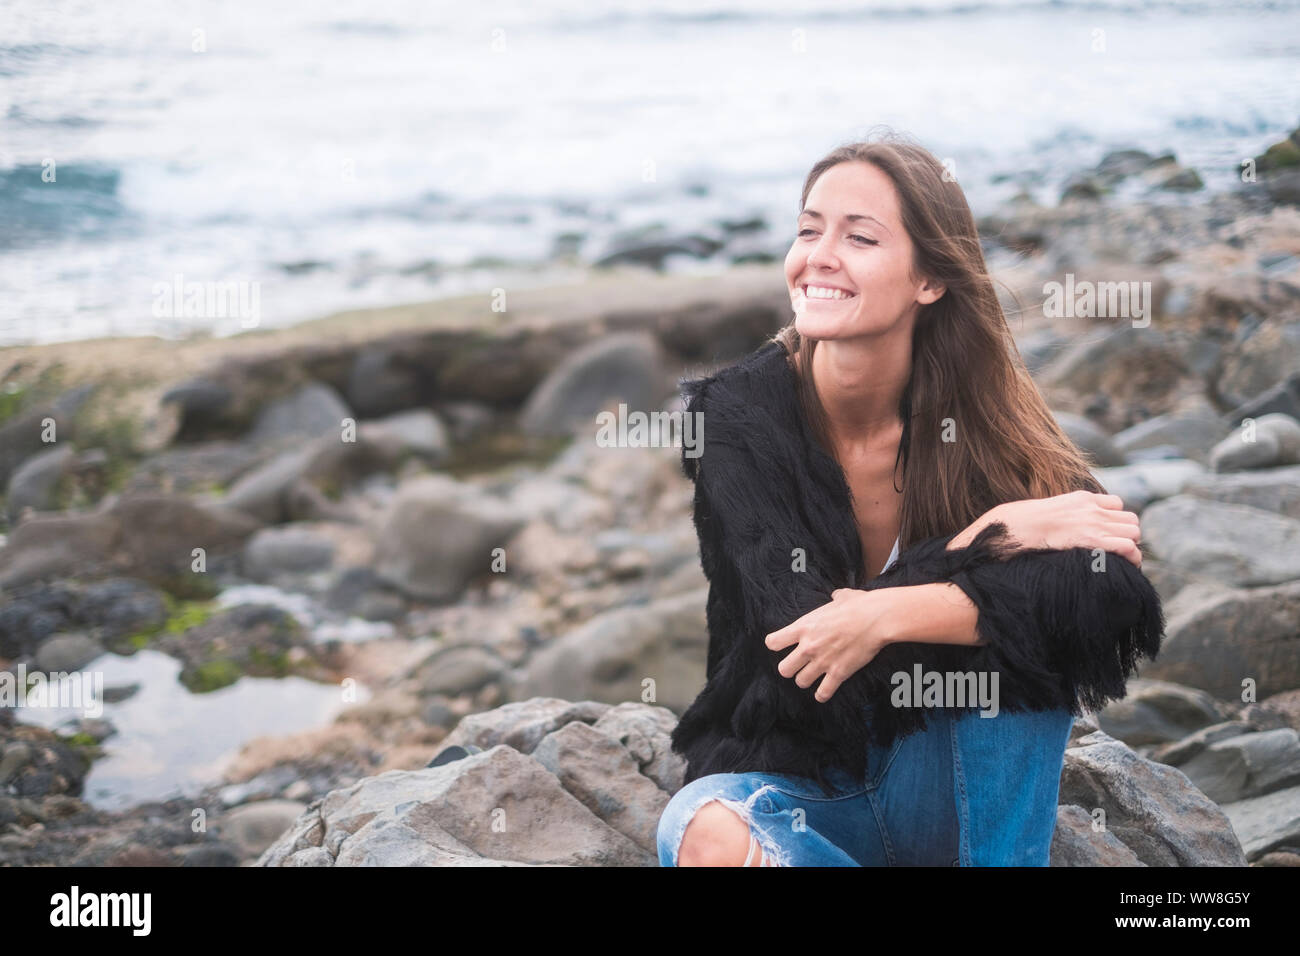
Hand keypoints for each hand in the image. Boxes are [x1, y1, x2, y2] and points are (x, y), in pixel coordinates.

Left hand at [764, 588, 896, 703]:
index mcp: (804, 627)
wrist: (877, 618)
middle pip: (783, 669)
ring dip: (806, 680)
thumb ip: (835, 598)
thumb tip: (838, 595)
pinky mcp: (838, 673)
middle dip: (789, 668)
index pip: (773, 642)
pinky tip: (823, 692)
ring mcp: (822, 662)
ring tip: (812, 677)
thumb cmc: (859, 605)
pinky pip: (823, 693)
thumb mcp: (841, 597)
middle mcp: (808, 646)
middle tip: (798, 665)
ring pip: (801, 682)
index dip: (776, 644)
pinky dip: (822, 695)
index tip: (782, 645)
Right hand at [985, 490, 1142, 567]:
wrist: (1020, 527)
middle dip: (1128, 533)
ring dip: (1131, 545)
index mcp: (1084, 498)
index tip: (1109, 533)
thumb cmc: (1027, 523)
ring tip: (1123, 558)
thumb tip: (1065, 527)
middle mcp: (1093, 509)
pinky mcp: (1094, 540)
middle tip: (1117, 548)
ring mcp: (1095, 523)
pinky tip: (1129, 565)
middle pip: (1131, 519)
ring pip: (1135, 532)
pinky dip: (1133, 557)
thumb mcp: (1051, 509)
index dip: (1116, 520)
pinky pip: (1129, 547)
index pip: (1117, 504)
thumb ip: (1067, 513)